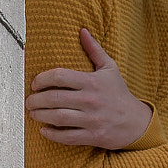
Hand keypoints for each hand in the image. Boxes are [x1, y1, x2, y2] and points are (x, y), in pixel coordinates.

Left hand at [26, 29, 153, 148]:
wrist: (138, 122)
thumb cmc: (120, 95)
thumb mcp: (110, 69)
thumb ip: (94, 50)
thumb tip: (82, 31)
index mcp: (92, 82)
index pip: (59, 76)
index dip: (42, 79)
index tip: (35, 84)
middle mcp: (91, 100)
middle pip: (54, 98)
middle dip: (36, 100)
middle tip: (30, 101)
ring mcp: (92, 119)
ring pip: (58, 117)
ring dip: (40, 116)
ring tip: (34, 114)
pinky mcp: (94, 136)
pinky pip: (68, 136)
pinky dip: (53, 134)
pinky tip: (44, 131)